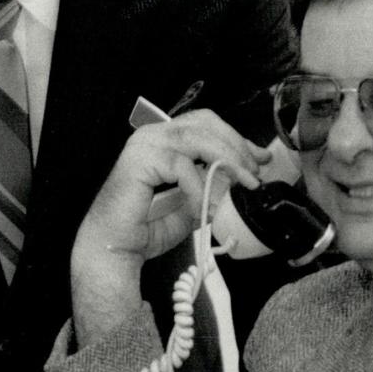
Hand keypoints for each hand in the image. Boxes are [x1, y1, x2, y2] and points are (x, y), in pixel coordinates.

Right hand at [69, 110, 267, 345]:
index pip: (206, 125)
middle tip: (254, 174)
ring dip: (227, 160)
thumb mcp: (190, 204)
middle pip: (205, 123)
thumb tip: (238, 179)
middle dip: (237, 146)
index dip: (236, 138)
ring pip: (198, 138)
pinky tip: (205, 207)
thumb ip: (211, 186)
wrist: (112, 248)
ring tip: (241, 185)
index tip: (260, 158)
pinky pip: (183, 166)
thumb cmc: (143, 229)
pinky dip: (200, 187)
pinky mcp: (140, 160)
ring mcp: (144, 145)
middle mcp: (152, 136)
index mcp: (163, 141)